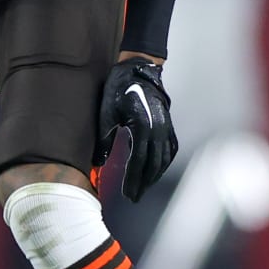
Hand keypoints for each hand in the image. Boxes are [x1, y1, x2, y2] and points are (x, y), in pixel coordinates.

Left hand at [96, 57, 177, 202]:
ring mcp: (166, 127)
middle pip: (152, 164)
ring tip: (143, 188)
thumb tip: (98, 163)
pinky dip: (164, 163)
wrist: (138, 70)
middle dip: (143, 183)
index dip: (133, 180)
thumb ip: (104, 140)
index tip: (127, 194)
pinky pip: (170, 150)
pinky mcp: (168, 125)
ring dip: (154, 176)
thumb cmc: (119, 89)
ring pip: (163, 159)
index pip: (138, 161)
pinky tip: (157, 171)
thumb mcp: (106, 114)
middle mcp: (158, 129)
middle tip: (133, 198)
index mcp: (142, 126)